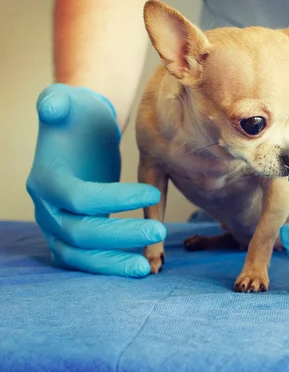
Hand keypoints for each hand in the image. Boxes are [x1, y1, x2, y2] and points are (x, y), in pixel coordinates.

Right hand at [26, 83, 165, 276]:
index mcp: (46, 180)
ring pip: (79, 255)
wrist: (78, 133)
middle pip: (80, 232)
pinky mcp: (70, 236)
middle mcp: (46, 208)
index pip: (80, 198)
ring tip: (145, 271)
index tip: (155, 193)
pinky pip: (84, 259)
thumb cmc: (77, 116)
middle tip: (158, 233)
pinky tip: (136, 267)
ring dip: (111, 264)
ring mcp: (56, 225)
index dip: (117, 198)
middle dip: (120, 235)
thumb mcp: (68, 102)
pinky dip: (108, 266)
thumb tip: (54, 106)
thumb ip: (58, 102)